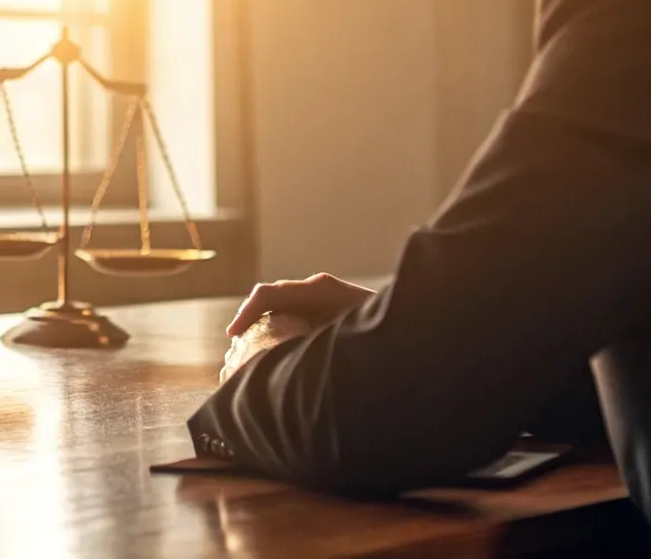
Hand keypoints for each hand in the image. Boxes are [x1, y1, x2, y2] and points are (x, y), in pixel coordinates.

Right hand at [215, 274, 375, 382]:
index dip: (247, 313)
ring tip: (248, 360)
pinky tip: (274, 359)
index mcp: (322, 289)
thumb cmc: (387, 332)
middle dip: (248, 324)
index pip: (270, 293)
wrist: (418, 326)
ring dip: (262, 330)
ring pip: (279, 310)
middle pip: (270, 300)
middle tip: (234, 356)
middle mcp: (319, 290)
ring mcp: (322, 299)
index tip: (233, 337)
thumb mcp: (351, 333)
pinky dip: (277, 334)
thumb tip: (288, 356)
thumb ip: (321, 337)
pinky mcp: (326, 312)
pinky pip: (292, 318)